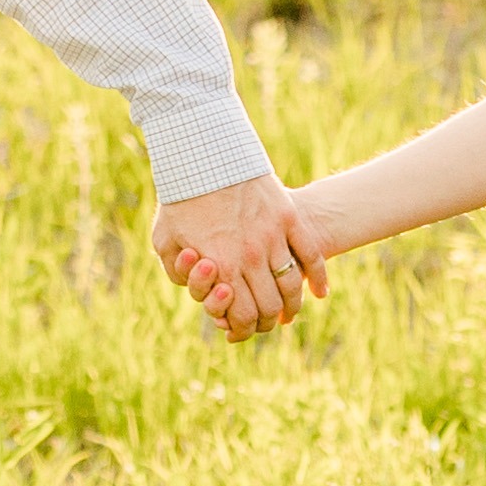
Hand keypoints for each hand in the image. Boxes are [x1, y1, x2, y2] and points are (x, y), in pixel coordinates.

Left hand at [152, 173, 327, 342]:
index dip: (243, 329)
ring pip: (292, 284)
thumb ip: (178, 272)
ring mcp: (273, 236)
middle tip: (265, 324)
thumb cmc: (180, 199)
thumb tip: (196, 292)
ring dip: (292, 306)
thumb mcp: (165, 240)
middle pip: (271, 306)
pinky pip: (311, 254)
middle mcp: (250, 255)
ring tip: (288, 313)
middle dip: (267, 322)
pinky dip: (317, 278)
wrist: (204, 155)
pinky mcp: (288, 217)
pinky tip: (319, 293)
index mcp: (221, 265)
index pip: (242, 315)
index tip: (239, 330)